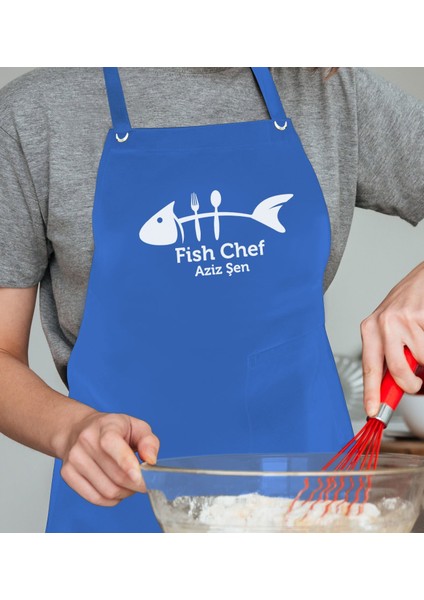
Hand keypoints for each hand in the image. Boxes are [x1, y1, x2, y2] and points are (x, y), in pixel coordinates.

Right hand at [60, 411, 159, 506]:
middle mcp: (86, 441)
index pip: (111, 444)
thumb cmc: (112, 429)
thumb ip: (148, 441)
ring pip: (107, 490)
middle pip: (115, 475)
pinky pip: (94, 498)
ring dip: (124, 493)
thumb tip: (151, 459)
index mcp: (105, 426)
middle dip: (135, 485)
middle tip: (144, 483)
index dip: (126, 463)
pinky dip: (111, 500)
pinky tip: (116, 490)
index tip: (139, 477)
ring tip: (129, 484)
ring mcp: (74, 458)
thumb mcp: (135, 426)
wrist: (77, 429)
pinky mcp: (67, 474)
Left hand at [360, 261, 423, 417]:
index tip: (372, 411)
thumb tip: (393, 389)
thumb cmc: (407, 307)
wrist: (423, 280)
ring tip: (423, 347)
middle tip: (418, 382)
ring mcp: (404, 320)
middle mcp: (383, 323)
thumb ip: (389, 356)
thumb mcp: (389, 330)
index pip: (369, 367)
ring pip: (420, 360)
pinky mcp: (421, 316)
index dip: (372, 392)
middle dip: (411, 384)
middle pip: (397, 370)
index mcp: (370, 328)